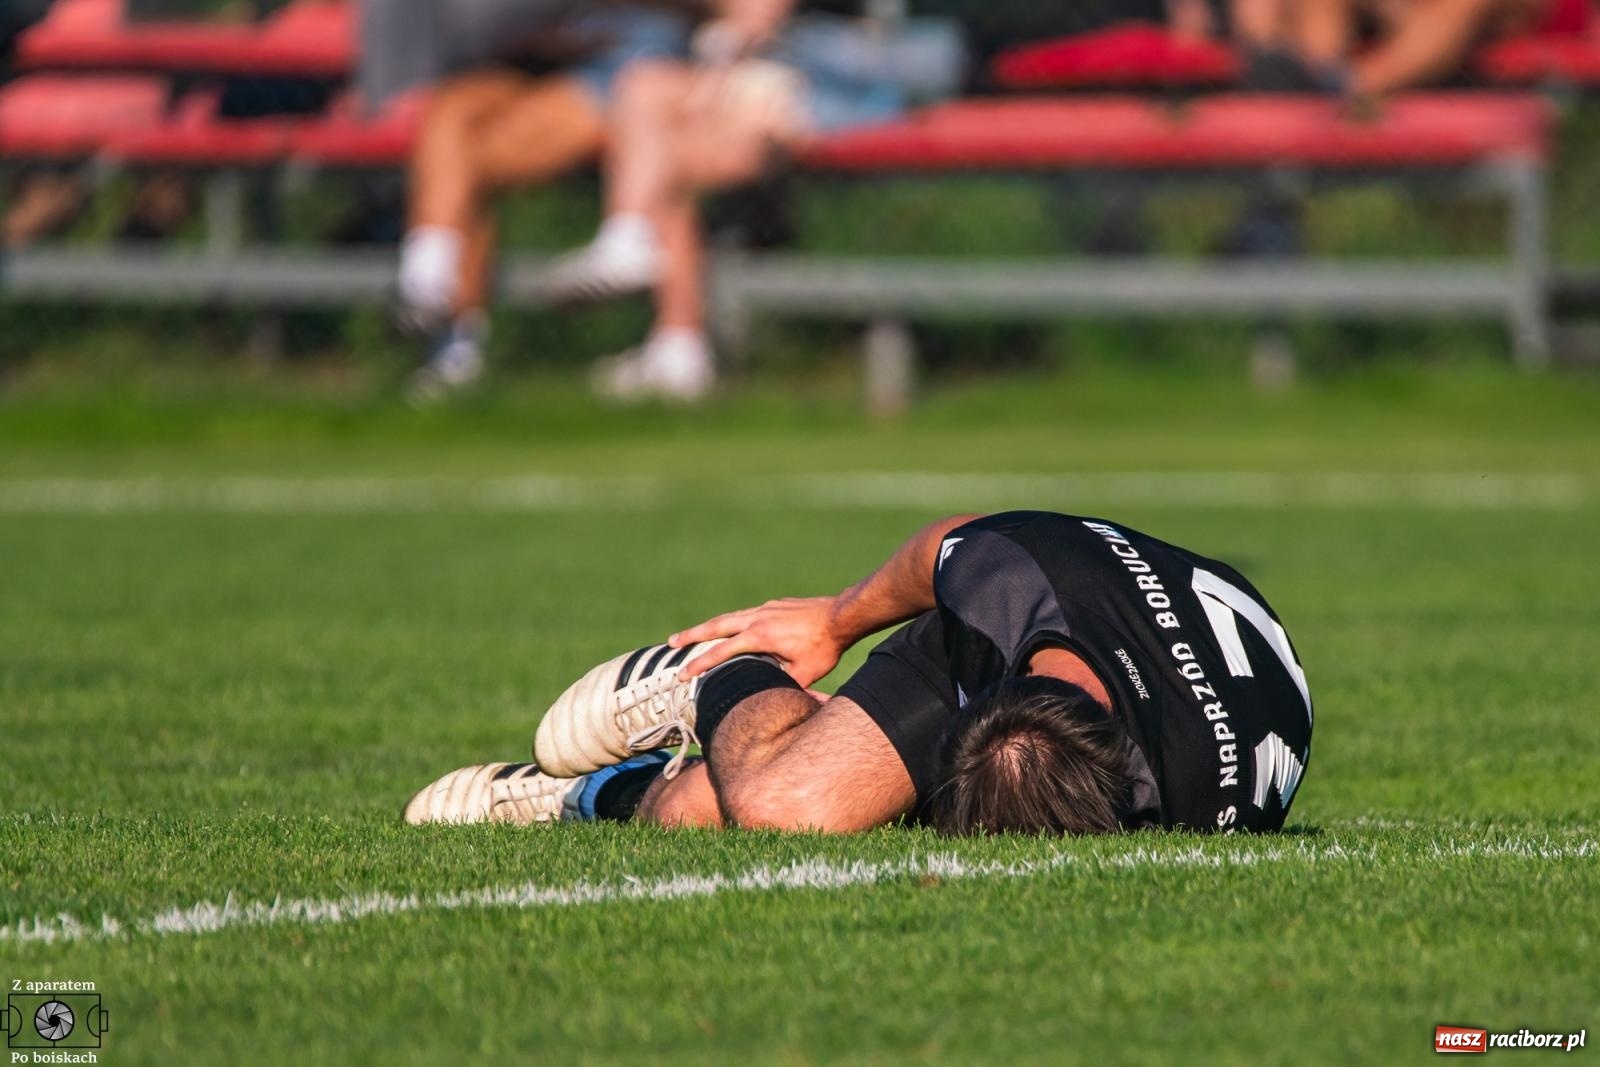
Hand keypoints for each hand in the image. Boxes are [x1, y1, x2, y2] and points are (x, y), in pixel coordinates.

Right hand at [669, 596, 846, 686]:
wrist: (843, 615)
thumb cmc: (825, 647)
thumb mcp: (804, 674)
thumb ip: (782, 686)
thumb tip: (770, 703)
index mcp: (760, 636)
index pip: (721, 651)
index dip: (700, 664)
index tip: (683, 674)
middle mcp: (758, 618)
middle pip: (716, 626)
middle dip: (692, 635)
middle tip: (671, 642)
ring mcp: (766, 608)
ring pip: (729, 617)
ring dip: (709, 626)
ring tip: (693, 634)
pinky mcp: (775, 605)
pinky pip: (746, 614)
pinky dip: (732, 621)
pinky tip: (730, 628)